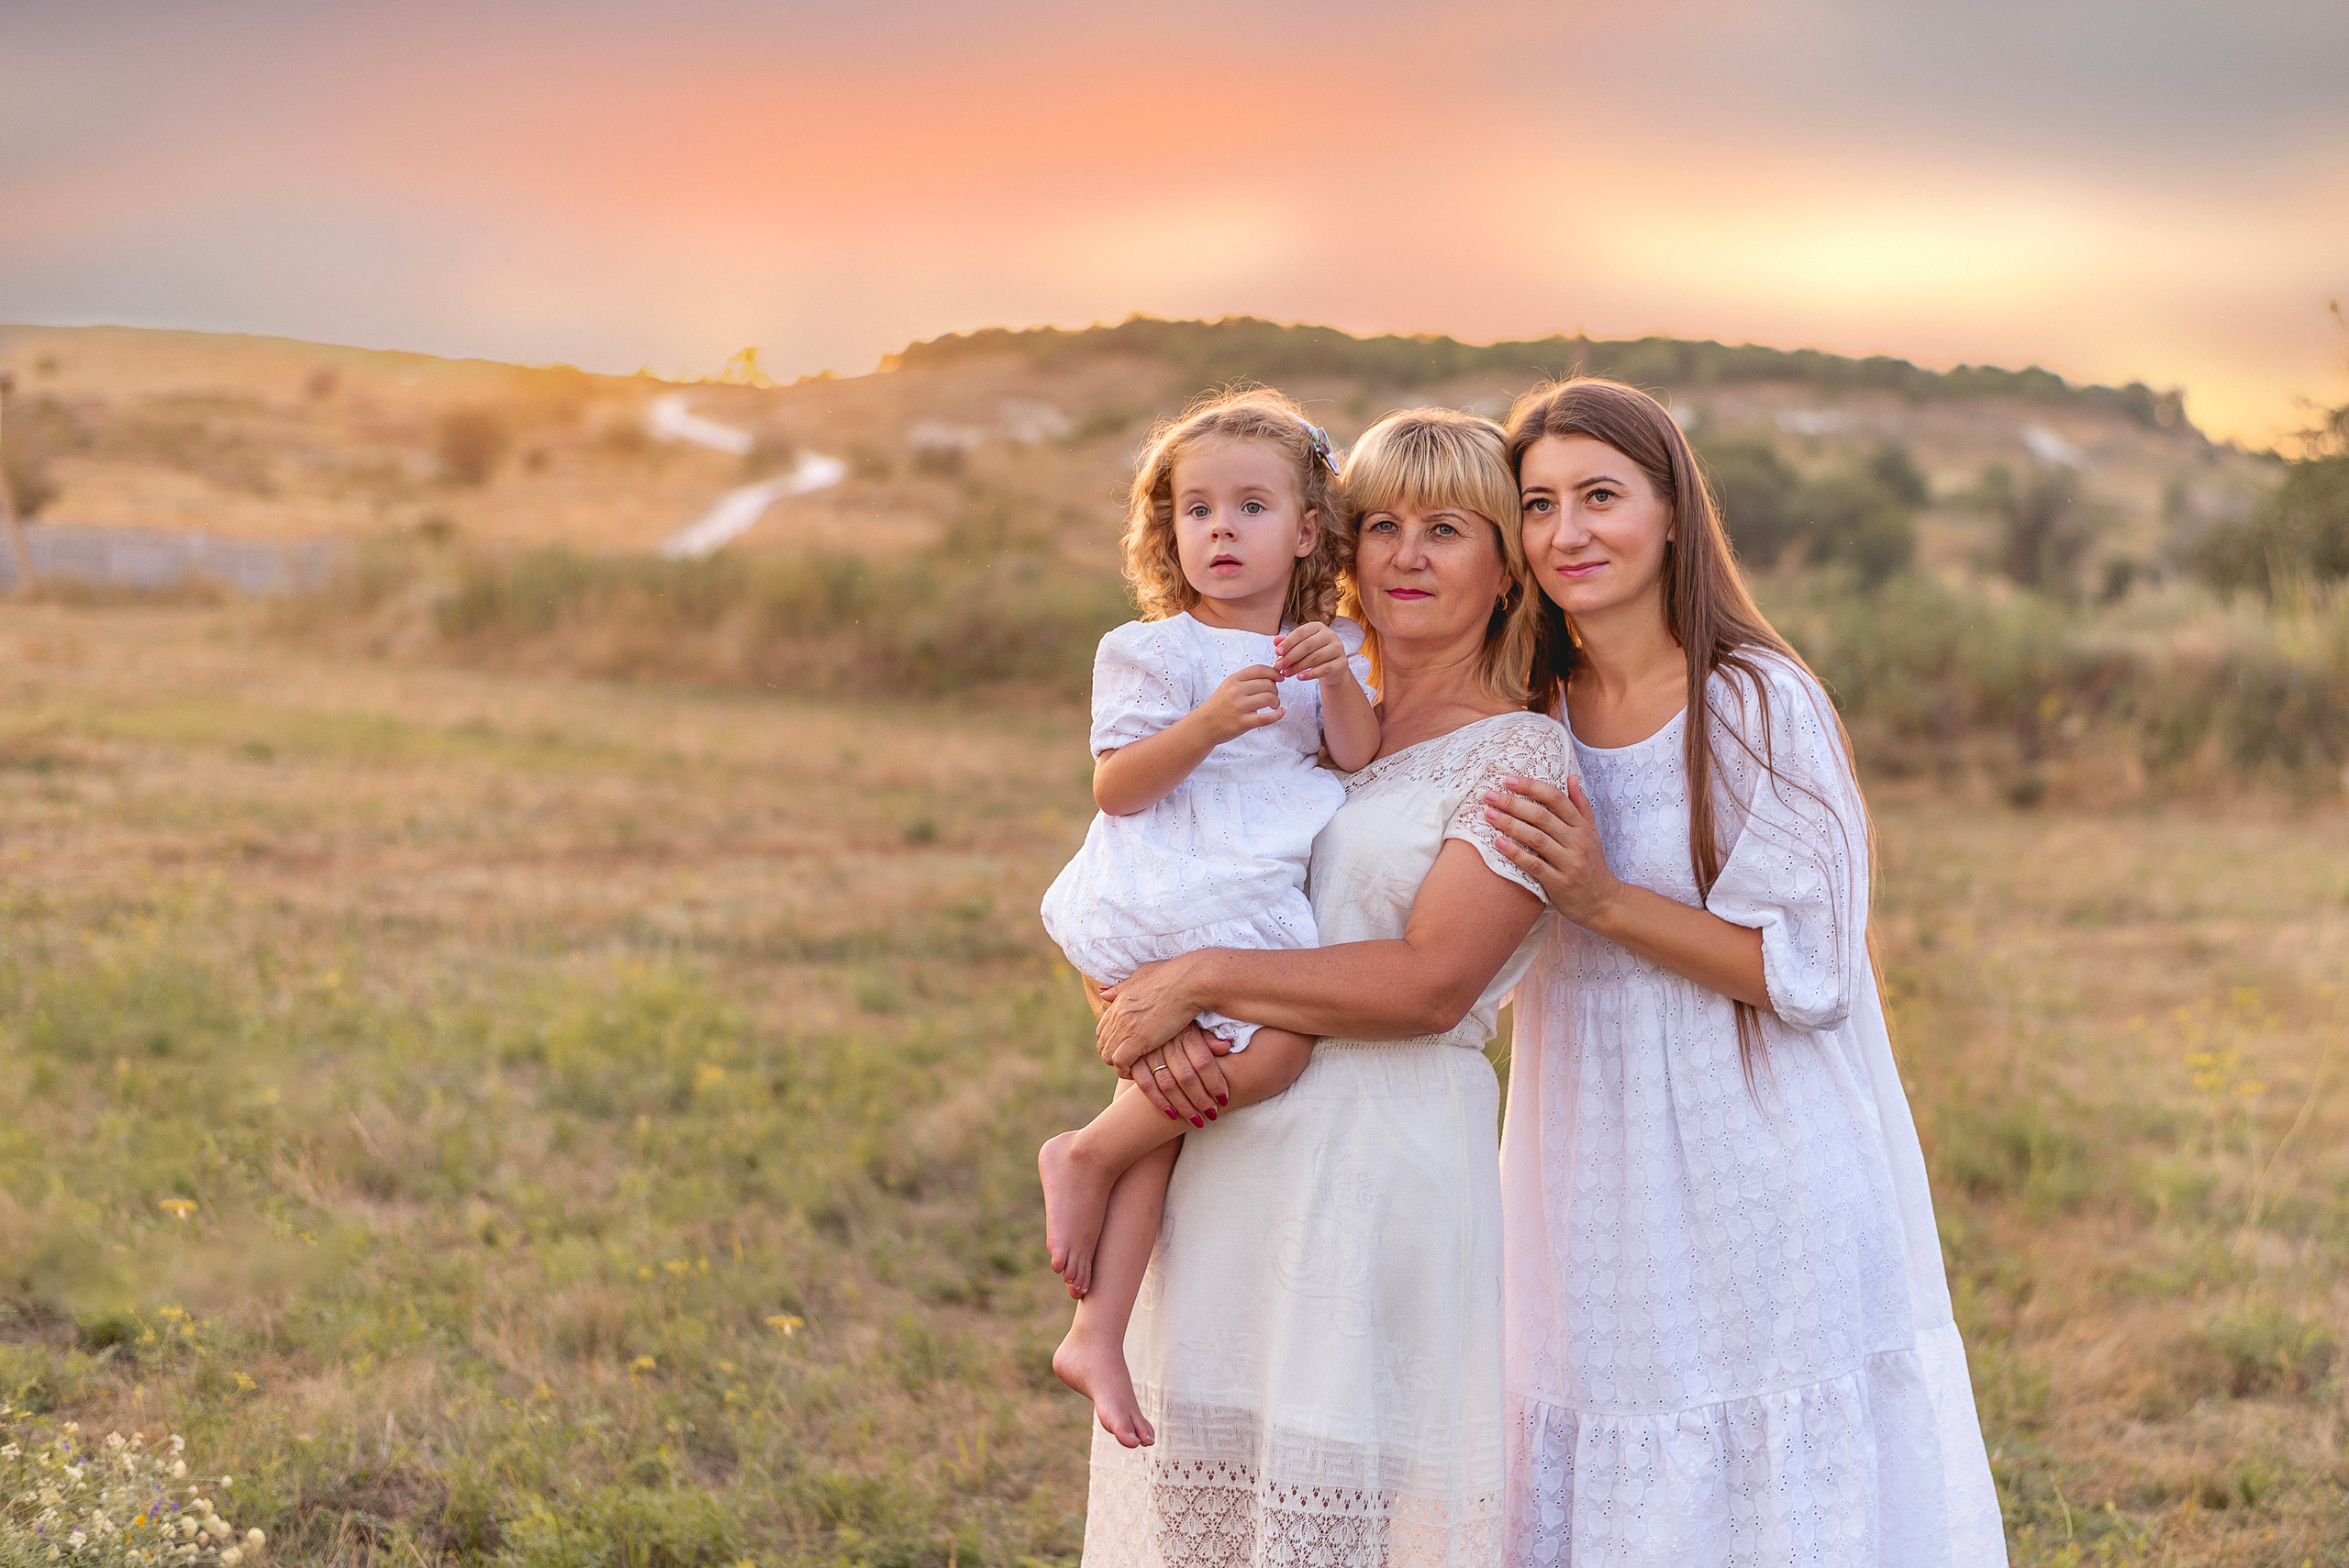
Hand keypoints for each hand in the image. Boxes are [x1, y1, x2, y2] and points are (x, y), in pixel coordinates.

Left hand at [1097, 955, 1218, 1070]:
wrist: (1188, 981)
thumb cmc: (1173, 976)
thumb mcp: (1142, 976)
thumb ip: (1122, 987)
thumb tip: (1104, 993)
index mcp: (1119, 1002)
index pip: (1102, 1029)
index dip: (1112, 1041)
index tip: (1127, 1048)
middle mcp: (1118, 1015)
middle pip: (1102, 1044)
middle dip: (1114, 1055)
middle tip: (1131, 1061)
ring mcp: (1126, 1027)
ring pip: (1107, 1056)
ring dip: (1119, 1065)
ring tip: (1136, 1068)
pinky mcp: (1138, 1039)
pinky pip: (1120, 1063)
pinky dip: (1125, 1070)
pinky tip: (1139, 1071)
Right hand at [1128, 1029, 1230, 1125]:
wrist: (1147, 1015)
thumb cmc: (1179, 1024)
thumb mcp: (1196, 1024)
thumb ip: (1209, 1037)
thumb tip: (1226, 1046)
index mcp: (1187, 1032)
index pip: (1204, 1063)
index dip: (1215, 1083)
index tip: (1224, 1099)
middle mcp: (1168, 1042)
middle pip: (1187, 1077)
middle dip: (1201, 1100)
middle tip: (1213, 1115)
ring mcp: (1149, 1052)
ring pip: (1168, 1085)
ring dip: (1184, 1106)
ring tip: (1198, 1121)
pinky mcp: (1133, 1060)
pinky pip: (1146, 1086)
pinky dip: (1159, 1102)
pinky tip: (1172, 1115)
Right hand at [1196, 665, 1282, 743]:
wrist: (1204, 725)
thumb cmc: (1219, 706)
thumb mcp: (1227, 687)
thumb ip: (1246, 681)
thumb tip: (1271, 677)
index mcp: (1233, 680)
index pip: (1258, 670)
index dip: (1273, 672)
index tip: (1279, 677)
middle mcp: (1236, 691)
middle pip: (1267, 684)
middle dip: (1275, 689)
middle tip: (1274, 695)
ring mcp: (1239, 707)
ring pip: (1269, 698)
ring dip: (1276, 701)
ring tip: (1274, 705)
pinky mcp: (1243, 722)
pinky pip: (1267, 717)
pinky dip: (1277, 715)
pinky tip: (1280, 712)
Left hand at [1273, 622, 1349, 684]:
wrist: (1332, 668)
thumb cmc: (1313, 654)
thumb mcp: (1300, 647)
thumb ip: (1288, 643)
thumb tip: (1275, 640)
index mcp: (1318, 627)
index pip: (1301, 633)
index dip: (1288, 642)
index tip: (1277, 652)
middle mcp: (1330, 635)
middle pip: (1307, 645)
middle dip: (1291, 656)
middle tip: (1279, 666)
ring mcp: (1338, 648)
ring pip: (1315, 658)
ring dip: (1298, 667)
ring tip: (1286, 673)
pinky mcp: (1342, 663)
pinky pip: (1325, 669)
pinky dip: (1311, 674)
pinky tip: (1300, 677)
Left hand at [1480, 775, 1618, 926]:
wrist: (1603, 902)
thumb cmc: (1592, 865)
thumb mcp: (1592, 833)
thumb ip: (1581, 805)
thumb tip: (1571, 777)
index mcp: (1582, 827)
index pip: (1556, 798)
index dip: (1531, 786)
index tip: (1509, 780)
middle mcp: (1577, 842)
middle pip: (1541, 816)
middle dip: (1513, 803)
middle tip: (1489, 796)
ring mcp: (1569, 862)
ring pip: (1536, 838)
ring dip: (1509, 824)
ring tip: (1489, 814)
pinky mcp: (1559, 882)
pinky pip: (1534, 865)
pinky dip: (1515, 853)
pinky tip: (1498, 842)